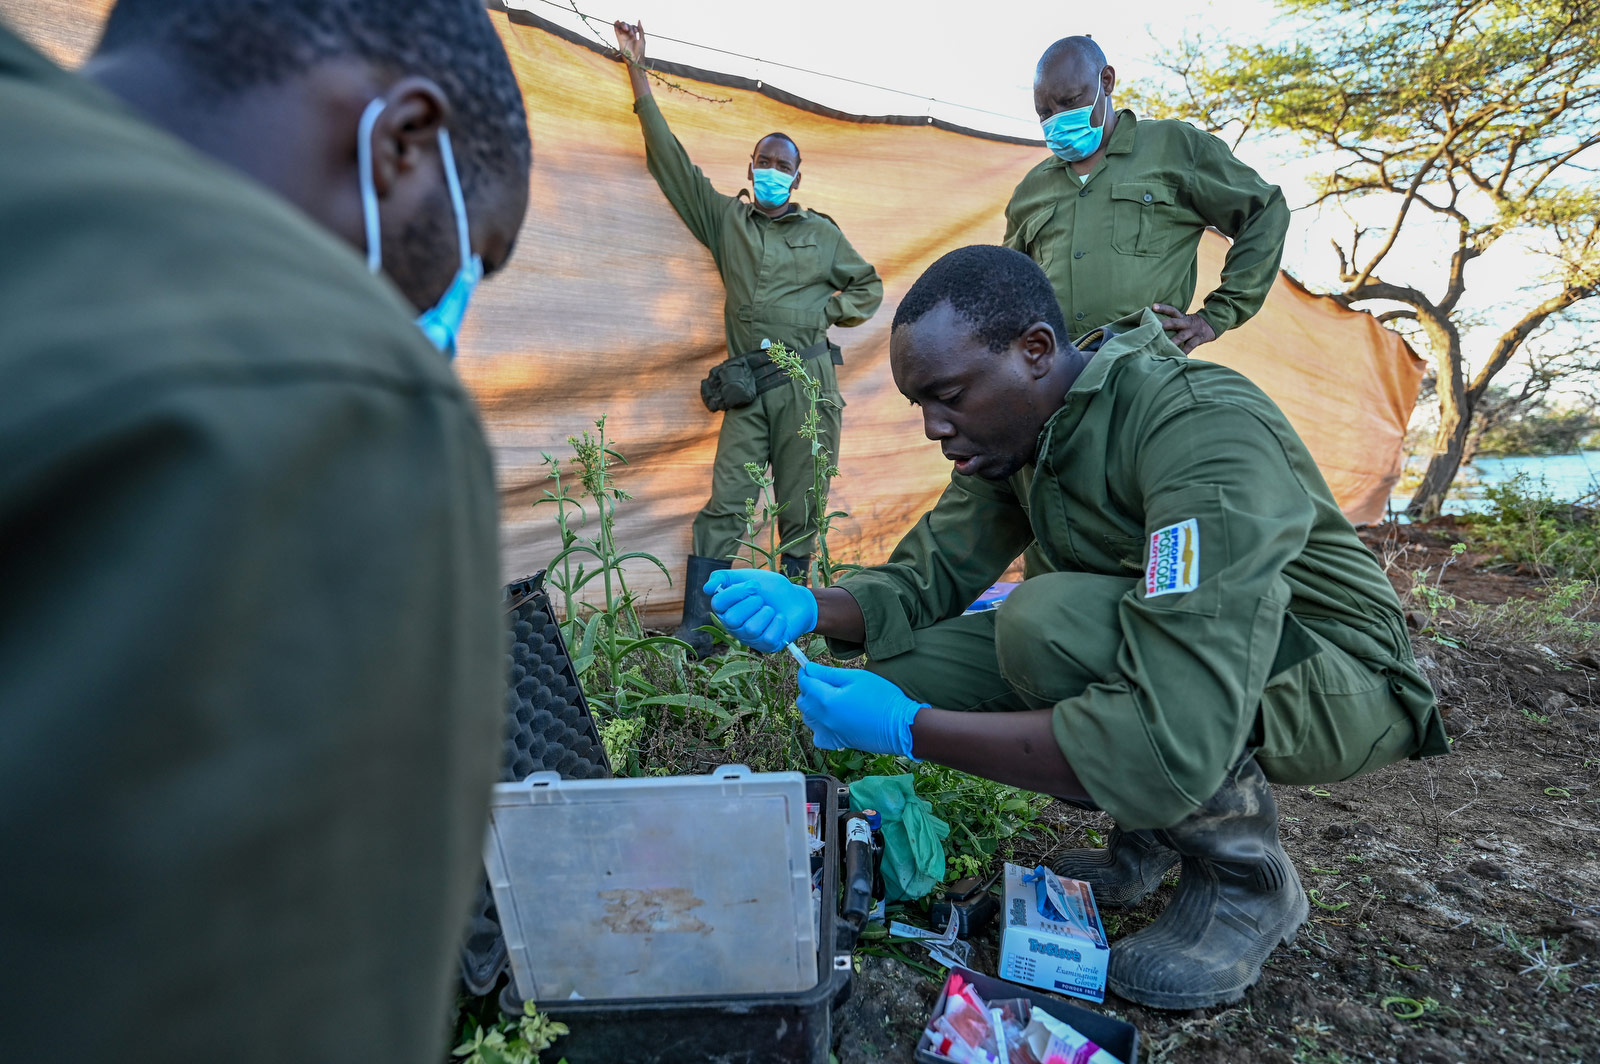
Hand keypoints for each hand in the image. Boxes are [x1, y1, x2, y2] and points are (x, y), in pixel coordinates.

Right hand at [612, 20, 645, 62]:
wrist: (635, 59)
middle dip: (628, 26)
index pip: (632, 27)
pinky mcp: (619, 39)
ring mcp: (623, 37)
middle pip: (626, 26)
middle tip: (629, 32)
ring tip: (625, 29)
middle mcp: (628, 36)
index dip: (634, 27)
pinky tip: (616, 22)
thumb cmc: (640, 50)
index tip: (636, 32)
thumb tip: (639, 20)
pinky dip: (616, 26)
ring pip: (621, 27)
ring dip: (623, 25)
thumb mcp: (642, 39)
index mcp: (634, 36)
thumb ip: (641, 29)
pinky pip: (616, 31)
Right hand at [705, 568, 816, 652]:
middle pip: (732, 619)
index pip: (718, 604)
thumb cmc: (769, 589)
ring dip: (766, 613)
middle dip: (751, 603)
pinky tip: (780, 618)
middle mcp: (735, 627)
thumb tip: (707, 588)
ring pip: (751, 629)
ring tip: (771, 609)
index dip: (737, 592)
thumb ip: (724, 578)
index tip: (754, 585)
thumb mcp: (746, 577)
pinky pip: (769, 637)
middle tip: (762, 598)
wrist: (797, 599)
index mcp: (726, 609)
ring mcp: (751, 638)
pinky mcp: (767, 646)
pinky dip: (778, 623)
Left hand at [796, 663, 925, 758]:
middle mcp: (824, 719)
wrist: (900, 726)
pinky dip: (819, 726)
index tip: (808, 667)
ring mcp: (829, 732)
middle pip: (803, 702)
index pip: (805, 683)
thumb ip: (829, 674)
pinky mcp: (836, 742)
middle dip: (808, 689)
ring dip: (812, 706)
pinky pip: (817, 735)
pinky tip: (831, 719)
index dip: (805, 673)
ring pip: (808, 718)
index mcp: (827, 700)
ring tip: (828, 698)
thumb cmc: (882, 697)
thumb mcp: (856, 677)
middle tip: (822, 680)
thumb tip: (809, 669)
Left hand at [1151, 304, 1216, 352]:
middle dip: (1164, 325)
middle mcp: (1187, 323)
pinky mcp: (1198, 339)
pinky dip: (1183, 352)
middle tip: (1153, 327)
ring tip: (1162, 347)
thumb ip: (1174, 323)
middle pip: (1174, 323)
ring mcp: (1193, 331)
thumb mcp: (1185, 320)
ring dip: (1172, 342)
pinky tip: (1177, 357)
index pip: (1172, 310)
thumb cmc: (1194, 324)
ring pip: (1181, 337)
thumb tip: (1156, 327)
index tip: (1153, 307)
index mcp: (1183, 317)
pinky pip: (1190, 347)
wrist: (1214, 324)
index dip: (1163, 308)